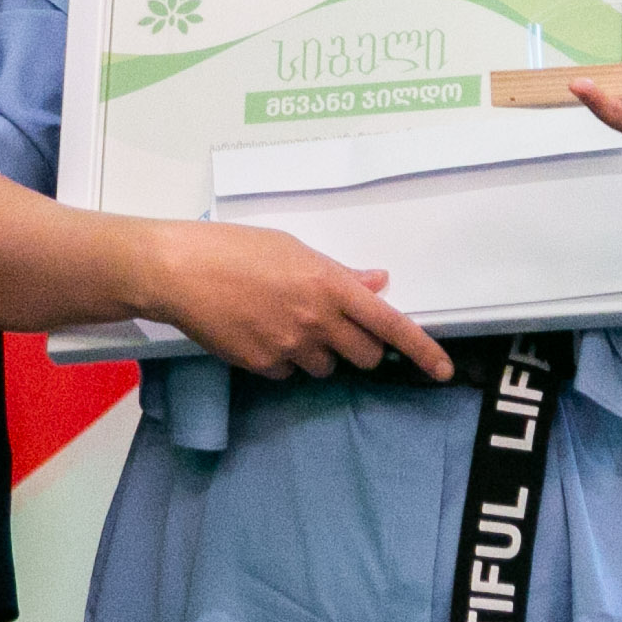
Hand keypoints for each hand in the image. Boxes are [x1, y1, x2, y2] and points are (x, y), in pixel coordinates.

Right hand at [137, 219, 453, 382]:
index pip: (390, 324)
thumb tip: (378, 282)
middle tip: (336, 328)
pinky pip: (287, 373)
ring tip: (283, 322)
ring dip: (318, 353)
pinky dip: (282, 360)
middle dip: (359, 348)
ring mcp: (288, 347)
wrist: (178, 271)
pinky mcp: (261, 365)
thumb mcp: (293, 249)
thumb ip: (340, 273)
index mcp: (329, 285)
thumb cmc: (234, 248)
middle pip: (363, 356)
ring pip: (325, 368)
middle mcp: (316, 321)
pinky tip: (259, 333)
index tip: (443, 371)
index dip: (422, 350)